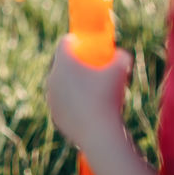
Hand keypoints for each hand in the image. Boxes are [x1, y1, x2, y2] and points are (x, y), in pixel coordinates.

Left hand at [45, 35, 131, 150]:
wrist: (99, 133)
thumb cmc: (109, 97)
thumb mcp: (121, 70)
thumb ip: (121, 56)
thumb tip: (121, 54)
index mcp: (63, 62)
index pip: (64, 43)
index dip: (75, 41)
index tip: (85, 45)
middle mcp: (52, 77)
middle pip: (61, 64)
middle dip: (73, 63)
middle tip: (90, 67)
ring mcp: (51, 97)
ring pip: (60, 84)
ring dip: (70, 83)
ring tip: (87, 86)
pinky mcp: (54, 114)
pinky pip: (62, 103)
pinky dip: (71, 102)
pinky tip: (83, 104)